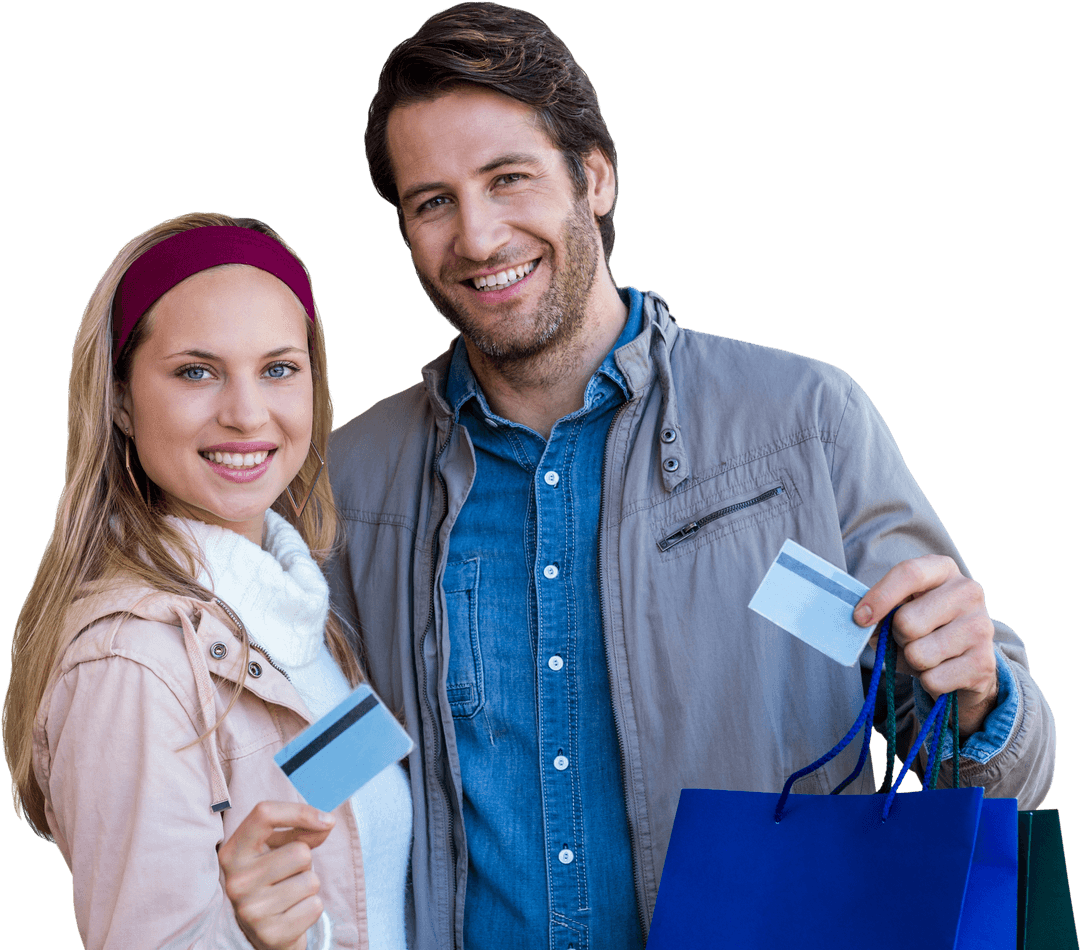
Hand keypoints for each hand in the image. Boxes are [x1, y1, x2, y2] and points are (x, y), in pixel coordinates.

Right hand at [218, 801, 334, 949]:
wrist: (265, 932)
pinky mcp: (270, 934)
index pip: (264, 814)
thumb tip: (327, 823)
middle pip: (300, 852)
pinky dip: (312, 908)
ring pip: (311, 880)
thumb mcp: (279, 850)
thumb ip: (301, 831)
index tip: (327, 820)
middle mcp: (236, 880)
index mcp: (233, 852)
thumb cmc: (275, 880)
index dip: (300, 812)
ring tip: (291, 894)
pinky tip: (293, 913)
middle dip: (306, 862)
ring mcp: (250, 910)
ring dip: (309, 885)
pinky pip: (315, 906)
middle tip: (290, 875)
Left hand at [854, 555, 997, 736]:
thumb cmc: (923, 629)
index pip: (909, 573)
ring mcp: (981, 626)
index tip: (859, 618)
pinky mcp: (985, 663)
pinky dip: (929, 681)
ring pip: (919, 655)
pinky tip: (943, 671)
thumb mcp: (900, 610)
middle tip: (908, 638)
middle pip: (907, 621)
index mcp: (943, 570)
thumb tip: (863, 620)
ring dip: (913, 661)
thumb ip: (880, 611)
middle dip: (897, 637)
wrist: (965, 663)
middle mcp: (968, 591)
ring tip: (928, 654)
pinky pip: (933, 680)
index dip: (879, 597)